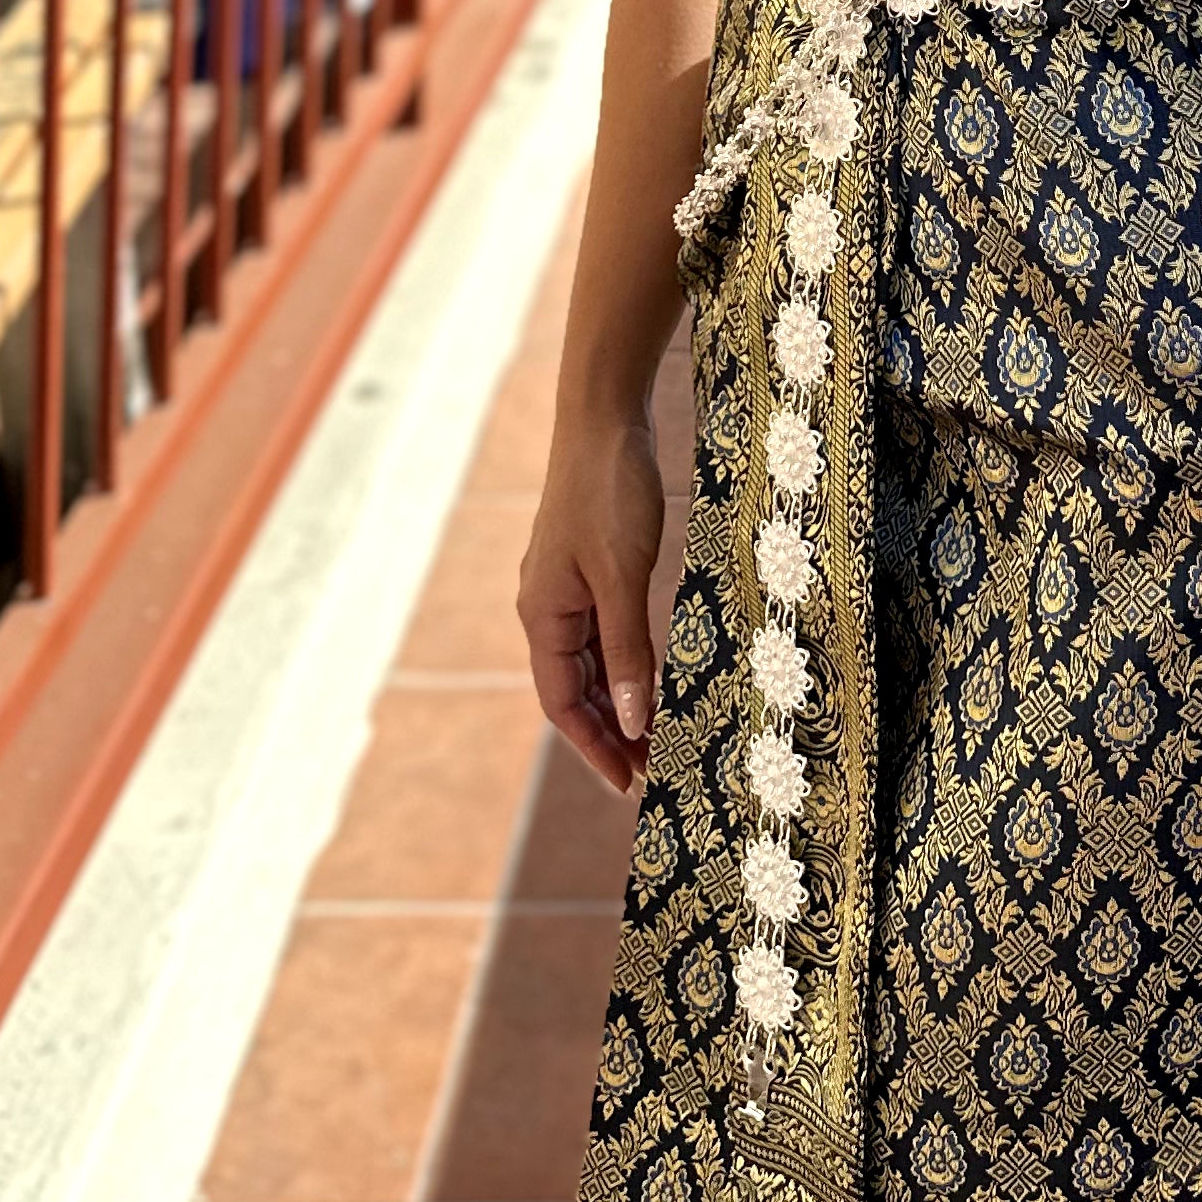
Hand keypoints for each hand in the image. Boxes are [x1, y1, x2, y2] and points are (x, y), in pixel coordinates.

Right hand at [517, 405, 667, 793]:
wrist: (605, 418)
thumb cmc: (610, 492)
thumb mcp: (623, 577)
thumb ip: (627, 650)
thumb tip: (630, 720)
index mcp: (543, 615)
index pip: (563, 704)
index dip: (594, 747)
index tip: (629, 784)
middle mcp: (546, 606)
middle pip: (575, 688)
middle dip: (609, 731)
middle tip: (653, 768)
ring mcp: (567, 585)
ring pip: (590, 660)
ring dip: (619, 698)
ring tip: (659, 732)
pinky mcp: (591, 564)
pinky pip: (604, 629)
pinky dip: (626, 659)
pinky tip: (653, 673)